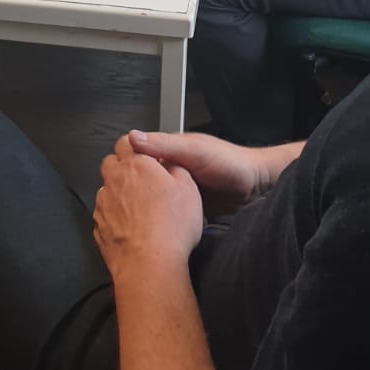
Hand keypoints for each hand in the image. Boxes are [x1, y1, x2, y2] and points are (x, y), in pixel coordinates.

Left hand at [93, 135, 203, 283]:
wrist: (149, 265)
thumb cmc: (171, 228)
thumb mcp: (188, 189)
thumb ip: (176, 168)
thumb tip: (170, 164)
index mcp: (137, 165)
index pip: (126, 141)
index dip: (136, 146)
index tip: (146, 156)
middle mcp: (115, 180)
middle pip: (111, 162)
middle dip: (123, 167)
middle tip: (142, 181)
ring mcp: (103, 204)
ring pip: (106, 189)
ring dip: (118, 193)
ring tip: (139, 210)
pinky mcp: (99, 227)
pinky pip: (104, 214)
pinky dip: (114, 217)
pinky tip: (131, 228)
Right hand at [125, 129, 269, 216]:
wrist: (255, 188)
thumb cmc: (228, 162)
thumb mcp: (194, 150)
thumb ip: (165, 145)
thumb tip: (132, 137)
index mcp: (167, 154)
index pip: (136, 158)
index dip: (124, 168)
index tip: (114, 182)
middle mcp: (169, 173)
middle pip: (142, 183)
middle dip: (133, 194)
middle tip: (126, 209)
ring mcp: (178, 193)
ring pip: (154, 202)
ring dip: (147, 211)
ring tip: (135, 223)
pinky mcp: (186, 212)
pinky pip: (169, 217)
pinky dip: (163, 223)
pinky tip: (155, 232)